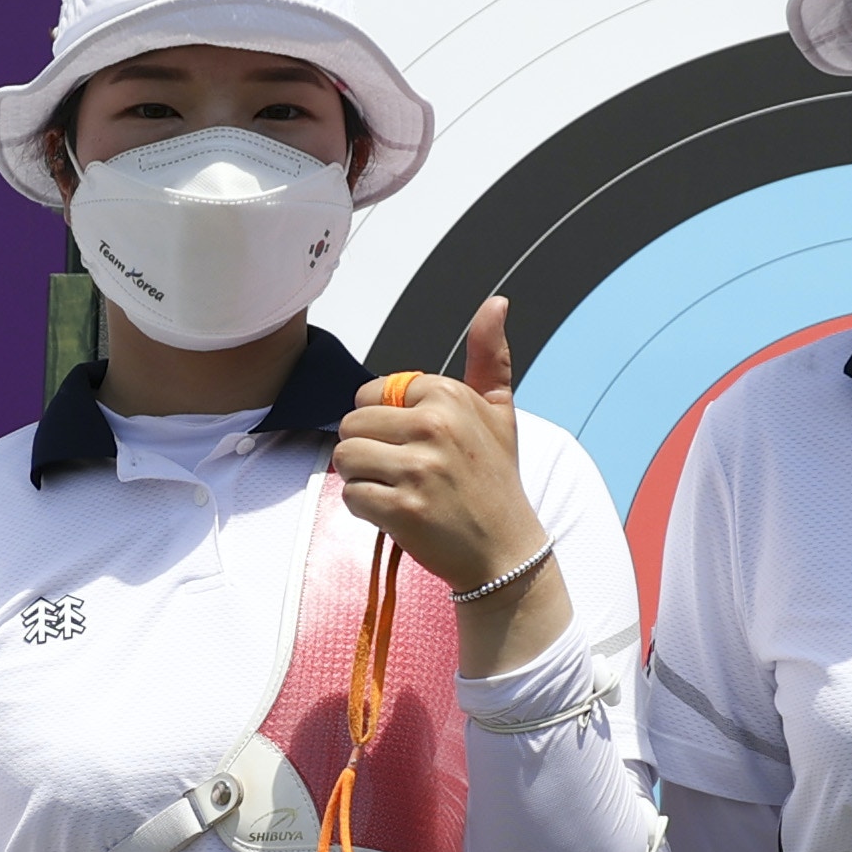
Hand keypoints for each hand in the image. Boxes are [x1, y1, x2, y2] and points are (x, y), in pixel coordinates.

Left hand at [331, 298, 564, 669]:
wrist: (506, 549)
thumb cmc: (495, 478)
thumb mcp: (500, 411)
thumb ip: (490, 356)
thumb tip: (497, 302)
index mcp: (449, 395)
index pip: (371, 394)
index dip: (384, 422)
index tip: (418, 445)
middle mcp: (434, 426)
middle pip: (351, 424)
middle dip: (368, 450)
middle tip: (404, 472)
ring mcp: (418, 469)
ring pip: (346, 458)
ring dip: (363, 479)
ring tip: (398, 490)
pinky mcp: (403, 509)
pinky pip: (352, 496)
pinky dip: (366, 510)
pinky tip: (397, 514)